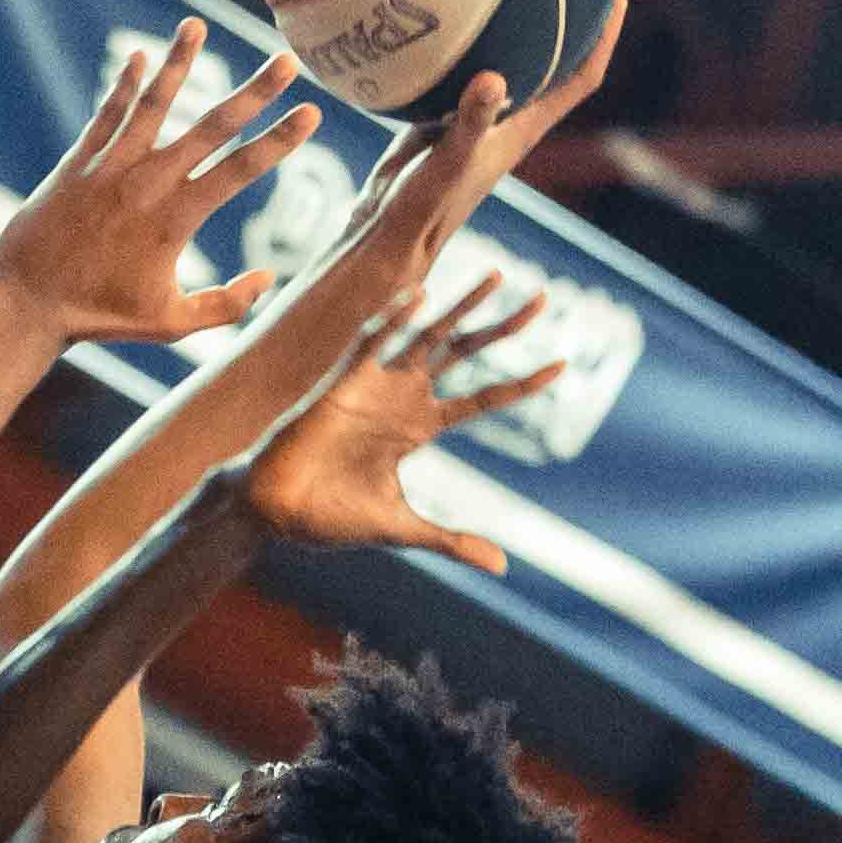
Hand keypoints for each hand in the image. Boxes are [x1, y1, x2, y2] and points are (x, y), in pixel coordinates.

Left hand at [0, 18, 318, 344]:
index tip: (313, 111)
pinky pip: (108, 115)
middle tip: (287, 61)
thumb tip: (269, 277)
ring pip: (153, 103)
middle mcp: (147, 183)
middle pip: (212, 126)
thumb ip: (226, 305)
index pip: (242, 170)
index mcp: (176, 219)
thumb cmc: (101, 316)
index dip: (281, 140)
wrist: (26, 300)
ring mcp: (111, 166)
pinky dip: (124, 85)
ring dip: (178, 62)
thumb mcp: (171, 323)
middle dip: (255, 92)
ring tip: (195, 25)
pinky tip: (140, 57)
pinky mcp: (79, 161)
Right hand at [245, 297, 566, 577]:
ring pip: (429, 334)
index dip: (521, 383)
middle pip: (466, 352)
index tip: (562, 364)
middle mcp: (404, 398)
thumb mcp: (405, 528)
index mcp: (420, 427)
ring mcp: (376, 385)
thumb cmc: (332, 517)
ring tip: (496, 275)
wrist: (279, 511)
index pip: (483, 398)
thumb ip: (452, 540)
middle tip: (543, 299)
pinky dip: (395, 320)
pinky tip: (420, 296)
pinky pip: (373, 342)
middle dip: (503, 327)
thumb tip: (502, 568)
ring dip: (461, 307)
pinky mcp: (343, 383)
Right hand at [289, 0, 632, 329]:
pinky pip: (460, 69)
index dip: (602, 39)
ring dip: (518, 28)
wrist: (383, 233)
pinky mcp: (437, 116)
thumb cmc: (423, 208)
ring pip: (508, 63)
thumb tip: (493, 77)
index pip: (579, 79)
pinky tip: (447, 13)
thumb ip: (470, 121)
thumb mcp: (448, 160)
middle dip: (570, 20)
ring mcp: (472, 117)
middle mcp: (505, 119)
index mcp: (522, 129)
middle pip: (553, 63)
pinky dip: (464, 42)